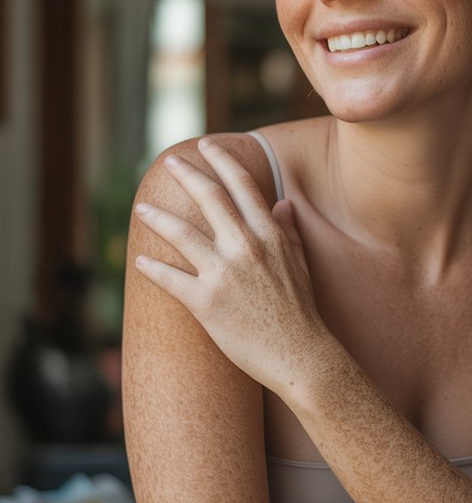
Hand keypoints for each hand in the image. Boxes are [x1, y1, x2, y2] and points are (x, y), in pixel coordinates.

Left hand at [134, 138, 328, 393]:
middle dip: (186, 175)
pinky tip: (140, 261)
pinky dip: (153, 269)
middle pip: (209, 198)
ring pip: (181, 234)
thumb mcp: (299, 264)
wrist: (300, 356)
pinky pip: (170, 279)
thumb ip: (288, 230)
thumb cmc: (301, 312)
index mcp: (269, 235)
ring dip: (157, 218)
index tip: (206, 146)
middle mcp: (246, 247)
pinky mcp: (206, 303)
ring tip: (141, 210)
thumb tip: (282, 203)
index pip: (242, 186)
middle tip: (169, 162)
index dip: (222, 161)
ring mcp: (224, 274)